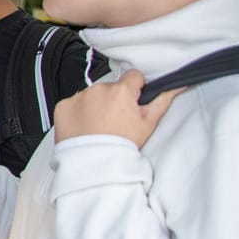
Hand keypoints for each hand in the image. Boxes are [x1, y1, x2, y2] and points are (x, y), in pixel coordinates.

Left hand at [52, 69, 177, 147]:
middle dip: (114, 99)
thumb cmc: (123, 144)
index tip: (134, 101)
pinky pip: (73, 104)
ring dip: (95, 105)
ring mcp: (78, 97)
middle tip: (116, 120)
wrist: (94, 163)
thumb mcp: (148, 123)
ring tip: (99, 126)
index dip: (136, 88)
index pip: (133, 76)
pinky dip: (78, 112)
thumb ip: (162, 101)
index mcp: (121, 91)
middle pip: (111, 87)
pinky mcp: (63, 106)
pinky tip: (84, 127)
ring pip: (91, 95)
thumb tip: (176, 86)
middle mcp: (98, 89)